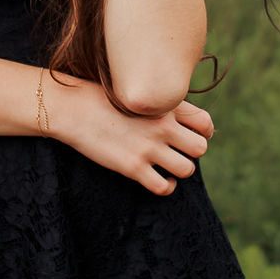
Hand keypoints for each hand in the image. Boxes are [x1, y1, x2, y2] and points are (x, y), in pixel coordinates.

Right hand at [42, 74, 214, 196]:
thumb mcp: (136, 91)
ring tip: (168, 166)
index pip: (205, 122)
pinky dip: (166, 186)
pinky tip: (158, 179)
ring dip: (179, 170)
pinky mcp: (133, 167)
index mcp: (164, 105)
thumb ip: (160, 103)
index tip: (192, 135)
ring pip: (186, 169)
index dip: (203, 132)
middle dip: (191, 152)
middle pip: (200, 148)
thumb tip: (178, 117)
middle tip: (178, 151)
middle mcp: (162, 126)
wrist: (74, 109)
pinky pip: (164, 187)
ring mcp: (148, 147)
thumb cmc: (102, 98)